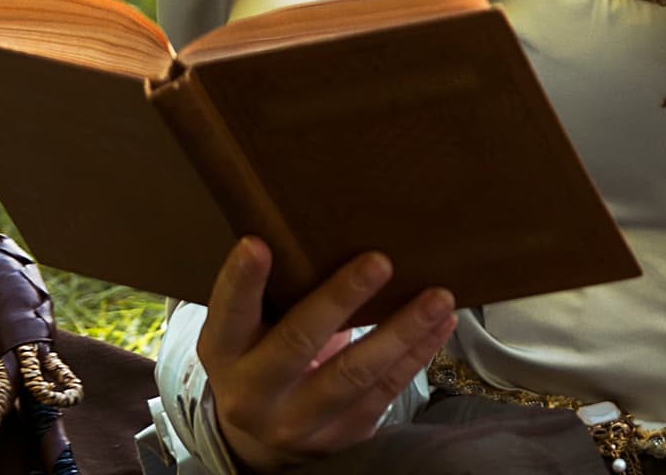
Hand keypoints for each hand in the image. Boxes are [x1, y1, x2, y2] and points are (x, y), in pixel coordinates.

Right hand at [202, 241, 453, 469]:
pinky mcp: (338, 436)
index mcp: (225, 353)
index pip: (228, 315)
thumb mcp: (252, 330)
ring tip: (437, 296)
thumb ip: (278, 291)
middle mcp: (253, 393)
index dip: (240, 282)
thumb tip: (328, 224)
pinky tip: (440, 323)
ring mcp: (295, 421)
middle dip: (339, 301)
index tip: (257, 244)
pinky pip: (383, 392)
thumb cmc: (267, 355)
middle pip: (295, 344)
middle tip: (379, 262)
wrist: (265, 441)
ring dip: (400, 332)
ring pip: (352, 375)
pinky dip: (416, 354)